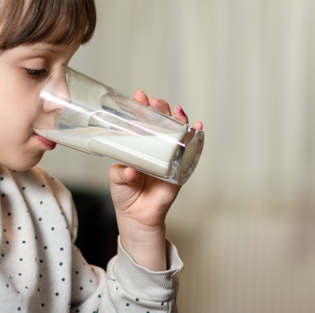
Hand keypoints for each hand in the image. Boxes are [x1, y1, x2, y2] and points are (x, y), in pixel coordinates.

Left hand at [108, 89, 202, 269]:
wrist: (137, 218)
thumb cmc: (125, 194)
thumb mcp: (117, 179)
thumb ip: (121, 173)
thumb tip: (130, 170)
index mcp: (138, 146)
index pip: (141, 122)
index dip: (141, 108)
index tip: (139, 96)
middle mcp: (155, 149)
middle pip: (161, 123)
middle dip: (159, 109)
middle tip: (154, 102)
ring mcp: (169, 157)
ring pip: (176, 133)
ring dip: (178, 119)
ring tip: (174, 110)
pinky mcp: (180, 170)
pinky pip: (190, 153)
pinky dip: (196, 139)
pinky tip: (197, 127)